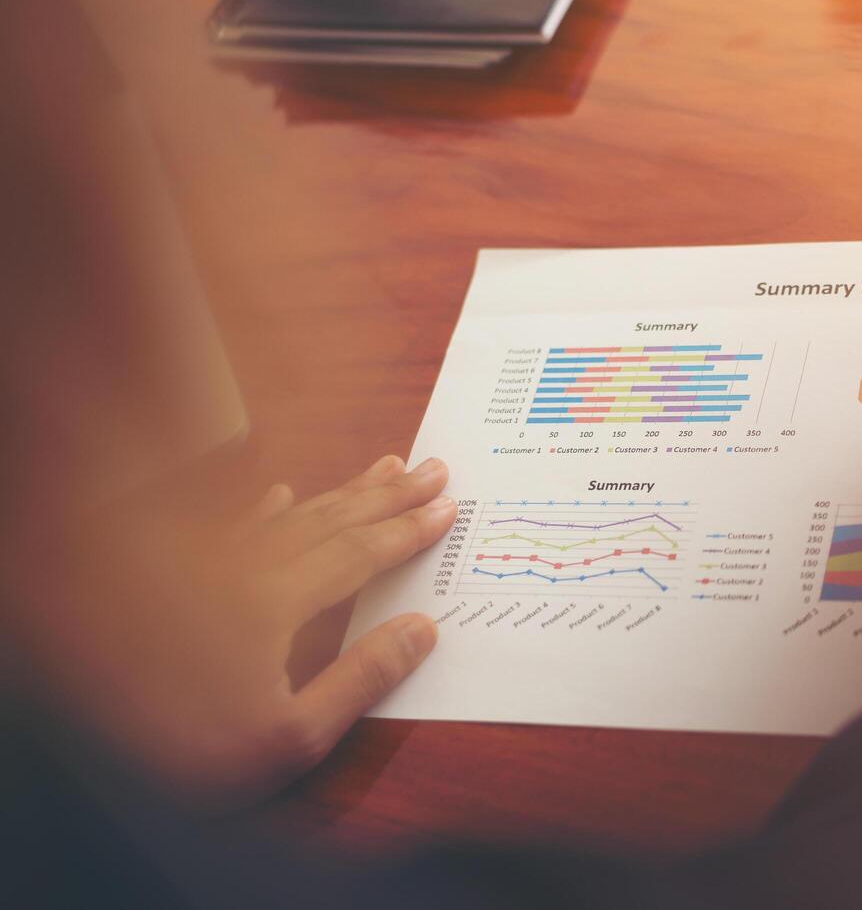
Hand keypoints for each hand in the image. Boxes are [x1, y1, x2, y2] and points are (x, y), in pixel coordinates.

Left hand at [37, 455, 455, 806]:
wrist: (68, 714)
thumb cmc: (179, 738)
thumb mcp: (286, 739)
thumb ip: (359, 681)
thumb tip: (422, 630)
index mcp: (281, 602)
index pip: (362, 555)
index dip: (409, 531)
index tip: (448, 507)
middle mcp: (251, 567)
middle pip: (335, 520)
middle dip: (389, 495)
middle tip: (432, 467)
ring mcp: (209, 562)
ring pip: (292, 514)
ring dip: (343, 491)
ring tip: (382, 467)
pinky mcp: (174, 570)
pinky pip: (234, 525)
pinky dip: (265, 508)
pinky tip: (280, 493)